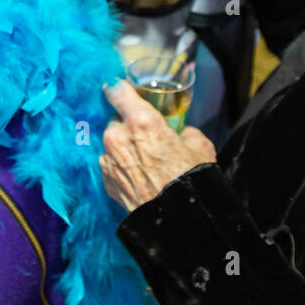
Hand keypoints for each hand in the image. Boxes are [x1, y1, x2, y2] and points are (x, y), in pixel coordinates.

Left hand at [100, 82, 216, 212]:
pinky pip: (110, 163)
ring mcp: (108, 159)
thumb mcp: (199, 145)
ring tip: (144, 161)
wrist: (175, 218)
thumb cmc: (189, 178)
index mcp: (141, 120)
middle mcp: (118, 136)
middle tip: (146, 136)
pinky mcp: (105, 179)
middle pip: (116, 119)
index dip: (117, 87)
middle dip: (128, 125)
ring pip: (112, 143)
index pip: (117, 90)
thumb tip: (180, 134)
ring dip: (123, 147)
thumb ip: (184, 132)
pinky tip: (137, 175)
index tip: (116, 85)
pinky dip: (120, 165)